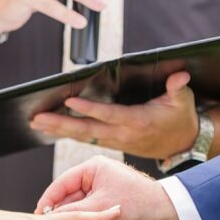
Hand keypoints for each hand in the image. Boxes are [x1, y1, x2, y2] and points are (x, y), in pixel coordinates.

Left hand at [29, 72, 198, 158]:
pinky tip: (52, 129)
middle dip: (61, 124)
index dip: (89, 109)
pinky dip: (68, 134)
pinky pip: (87, 139)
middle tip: (38, 118)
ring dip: (59, 130)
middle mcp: (123, 134)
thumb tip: (180, 75)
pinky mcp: (113, 143)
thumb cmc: (180, 117)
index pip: (109, 115)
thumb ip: (178, 87)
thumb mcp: (183, 101)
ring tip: (37, 123)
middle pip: (87, 131)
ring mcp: (116, 141)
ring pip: (83, 137)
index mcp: (138, 122)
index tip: (69, 102)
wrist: (183, 144)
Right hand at [35, 155, 180, 219]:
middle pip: (68, 196)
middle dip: (59, 212)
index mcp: (93, 167)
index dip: (48, 199)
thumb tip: (52, 219)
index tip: (38, 214)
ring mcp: (100, 191)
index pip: (62, 182)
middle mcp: (95, 176)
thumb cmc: (139, 202)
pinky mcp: (105, 204)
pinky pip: (87, 214)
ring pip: (77, 207)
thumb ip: (76, 212)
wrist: (165, 212)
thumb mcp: (103, 207)